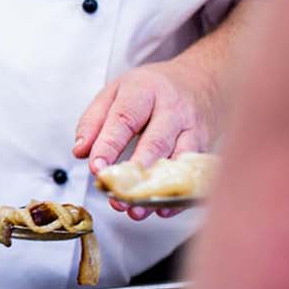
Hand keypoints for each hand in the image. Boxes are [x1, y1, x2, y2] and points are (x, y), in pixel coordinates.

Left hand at [74, 56, 219, 219]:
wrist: (204, 78)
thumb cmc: (152, 89)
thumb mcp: (116, 92)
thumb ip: (93, 120)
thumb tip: (81, 151)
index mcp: (144, 91)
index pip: (124, 119)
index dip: (109, 146)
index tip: (96, 168)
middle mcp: (173, 109)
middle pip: (155, 142)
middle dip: (134, 172)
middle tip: (115, 195)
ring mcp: (194, 128)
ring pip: (178, 161)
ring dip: (156, 189)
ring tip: (136, 210)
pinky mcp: (207, 145)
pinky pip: (195, 173)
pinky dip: (180, 194)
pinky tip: (164, 209)